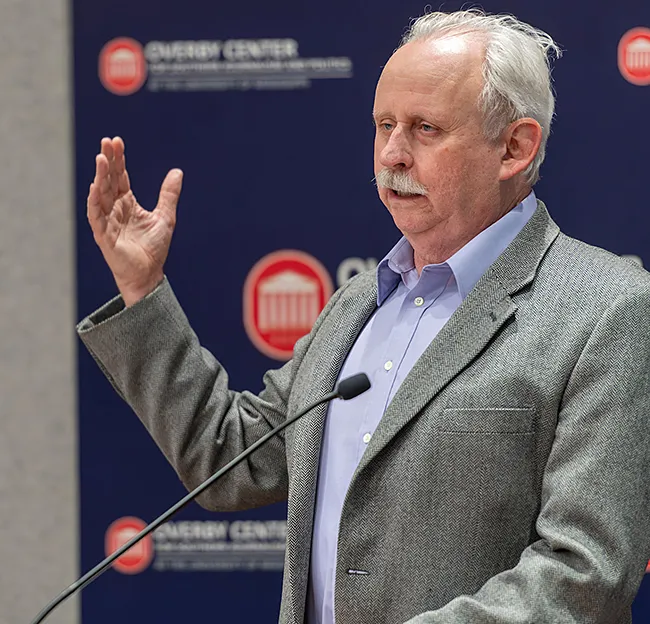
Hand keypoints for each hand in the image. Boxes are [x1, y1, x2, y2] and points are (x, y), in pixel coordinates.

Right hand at [87, 137, 182, 305]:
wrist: (149, 274)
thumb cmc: (154, 248)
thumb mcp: (165, 216)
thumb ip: (168, 194)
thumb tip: (177, 171)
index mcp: (127, 203)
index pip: (120, 176)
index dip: (118, 159)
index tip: (117, 141)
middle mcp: (114, 209)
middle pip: (108, 180)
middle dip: (107, 161)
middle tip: (106, 141)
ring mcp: (107, 221)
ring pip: (100, 194)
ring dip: (100, 176)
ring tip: (102, 159)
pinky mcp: (104, 235)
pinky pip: (96, 216)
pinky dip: (95, 201)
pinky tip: (96, 187)